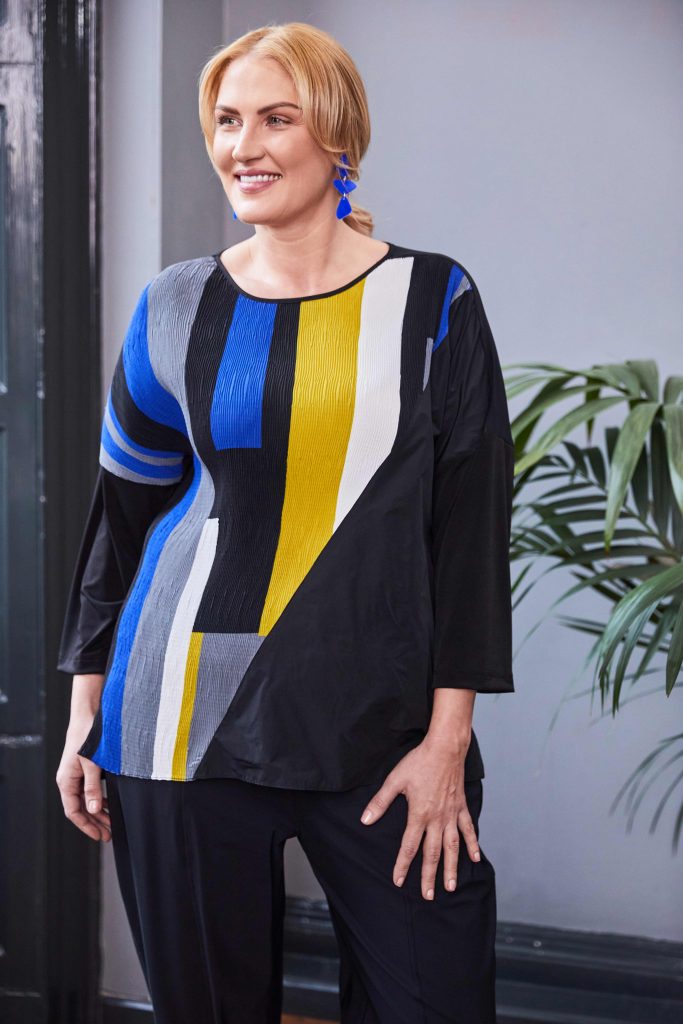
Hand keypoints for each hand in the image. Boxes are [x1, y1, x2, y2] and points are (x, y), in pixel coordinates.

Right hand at [56, 711, 110, 841]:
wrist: (87, 715)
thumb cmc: (87, 736)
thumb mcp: (92, 763)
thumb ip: (93, 787)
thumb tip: (95, 809)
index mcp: (66, 781)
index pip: (73, 811)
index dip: (86, 825)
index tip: (99, 836)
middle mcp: (69, 780)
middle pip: (80, 808)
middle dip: (94, 822)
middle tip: (109, 835)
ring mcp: (76, 775)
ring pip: (86, 800)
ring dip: (98, 812)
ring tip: (112, 824)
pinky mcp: (84, 769)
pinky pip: (90, 790)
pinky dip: (99, 799)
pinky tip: (109, 805)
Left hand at [359, 737, 480, 899]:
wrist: (445, 748)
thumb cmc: (419, 762)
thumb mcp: (395, 780)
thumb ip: (380, 802)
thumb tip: (365, 820)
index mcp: (419, 814)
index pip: (409, 846)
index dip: (402, 865)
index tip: (398, 881)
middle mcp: (437, 819)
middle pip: (432, 853)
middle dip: (429, 876)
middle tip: (428, 896)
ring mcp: (452, 814)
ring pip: (452, 847)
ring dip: (451, 868)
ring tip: (451, 886)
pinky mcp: (462, 807)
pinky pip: (468, 829)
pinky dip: (472, 844)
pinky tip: (476, 857)